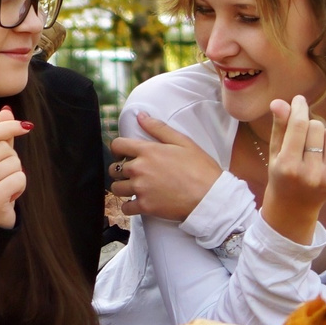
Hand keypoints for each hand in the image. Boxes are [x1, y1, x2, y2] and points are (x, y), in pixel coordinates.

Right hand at [0, 106, 31, 228]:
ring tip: (5, 186)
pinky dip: (20, 187)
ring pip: (14, 164)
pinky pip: (19, 179)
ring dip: (16, 175)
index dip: (9, 127)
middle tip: (2, 176)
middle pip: (5, 149)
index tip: (27, 126)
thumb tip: (7, 110)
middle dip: (11, 161)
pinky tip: (9, 196)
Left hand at [109, 116, 223, 221]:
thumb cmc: (200, 169)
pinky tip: (139, 203)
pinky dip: (130, 206)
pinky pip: (125, 208)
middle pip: (114, 168)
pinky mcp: (145, 207)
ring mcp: (141, 189)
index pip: (117, 145)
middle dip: (121, 170)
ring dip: (123, 188)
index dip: (117, 149)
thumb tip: (141, 116)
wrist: (211, 197)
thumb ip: (159, 128)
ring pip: (116, 188)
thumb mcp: (183, 142)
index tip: (123, 154)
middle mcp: (139, 169)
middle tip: (133, 173)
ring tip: (135, 188)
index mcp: (148, 151)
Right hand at [258, 93, 325, 240]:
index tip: (300, 100)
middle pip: (317, 126)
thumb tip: (279, 102)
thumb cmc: (282, 172)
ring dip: (325, 135)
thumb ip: (279, 126)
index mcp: (288, 166)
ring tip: (316, 148)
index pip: (299, 125)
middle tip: (304, 138)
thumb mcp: (275, 150)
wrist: (294, 205)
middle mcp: (310, 174)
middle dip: (310, 126)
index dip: (299, 107)